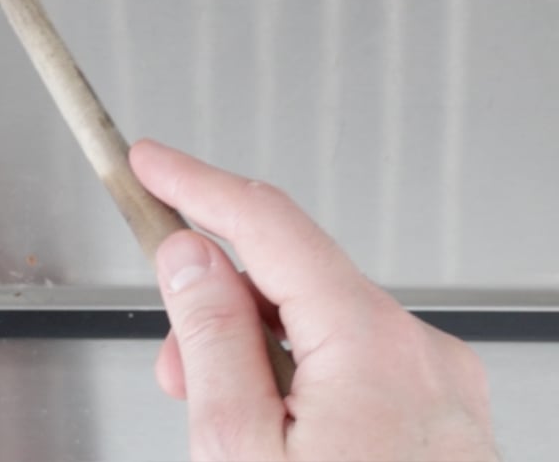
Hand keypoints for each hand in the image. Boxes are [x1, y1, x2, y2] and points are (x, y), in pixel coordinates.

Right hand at [130, 140, 494, 461]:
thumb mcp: (238, 451)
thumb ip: (211, 341)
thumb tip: (191, 259)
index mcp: (371, 345)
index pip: (266, 224)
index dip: (195, 184)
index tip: (148, 163)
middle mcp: (422, 355)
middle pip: (295, 280)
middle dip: (218, 303)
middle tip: (170, 366)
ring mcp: (445, 393)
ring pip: (325, 329)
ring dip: (258, 354)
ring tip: (226, 433)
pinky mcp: (448, 427)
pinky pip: (360, 371)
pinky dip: (302, 384)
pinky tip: (275, 442)